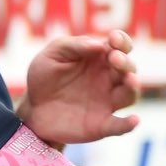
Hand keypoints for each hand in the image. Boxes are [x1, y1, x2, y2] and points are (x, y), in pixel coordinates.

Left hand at [17, 30, 139, 146]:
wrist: (31, 108)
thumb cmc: (44, 77)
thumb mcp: (52, 55)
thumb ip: (73, 46)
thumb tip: (99, 44)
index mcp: (99, 59)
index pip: (119, 47)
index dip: (122, 41)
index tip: (114, 39)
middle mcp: (109, 79)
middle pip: (128, 69)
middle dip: (125, 62)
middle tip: (114, 58)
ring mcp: (107, 101)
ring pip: (130, 94)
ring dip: (133, 86)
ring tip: (130, 79)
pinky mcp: (101, 124)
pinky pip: (120, 126)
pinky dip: (128, 124)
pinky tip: (133, 120)